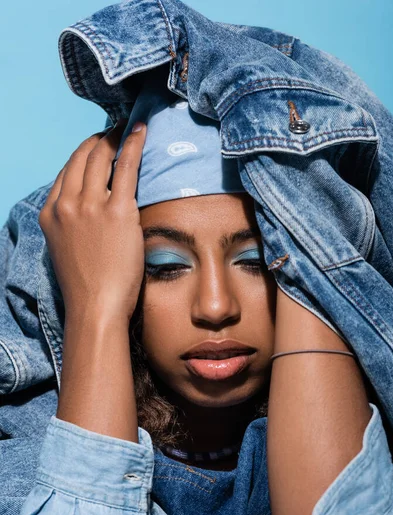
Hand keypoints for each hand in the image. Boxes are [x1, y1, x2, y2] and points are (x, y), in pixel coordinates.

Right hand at [39, 120, 146, 321]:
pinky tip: (141, 130)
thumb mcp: (67, 248)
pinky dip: (134, 143)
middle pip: (81, 158)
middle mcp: (66, 204)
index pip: (66, 171)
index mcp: (50, 213)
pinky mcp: (117, 210)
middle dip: (99, 139)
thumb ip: (75, 223)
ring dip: (115, 136)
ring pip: (101, 156)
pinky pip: (126, 166)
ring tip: (128, 127)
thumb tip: (96, 208)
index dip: (83, 153)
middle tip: (115, 130)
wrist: (95, 307)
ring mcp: (90, 205)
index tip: (97, 145)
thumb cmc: (87, 285)